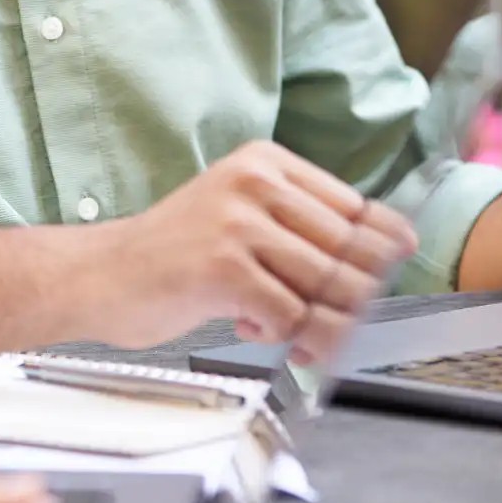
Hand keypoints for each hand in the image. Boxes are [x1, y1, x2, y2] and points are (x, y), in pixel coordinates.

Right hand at [89, 140, 415, 363]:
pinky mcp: (222, 267)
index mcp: (264, 162)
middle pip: (345, 246)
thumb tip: (377, 256)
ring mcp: (238, 222)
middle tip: (351, 324)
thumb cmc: (175, 253)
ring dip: (327, 324)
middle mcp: (255, 182)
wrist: (101, 274)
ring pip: (323, 283)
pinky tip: (259, 330)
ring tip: (308, 339)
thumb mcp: (239, 215)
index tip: (400, 260)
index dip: (381, 240)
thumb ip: (298, 229)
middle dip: (355, 294)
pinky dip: (287, 335)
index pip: (351, 203)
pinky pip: (288, 313)